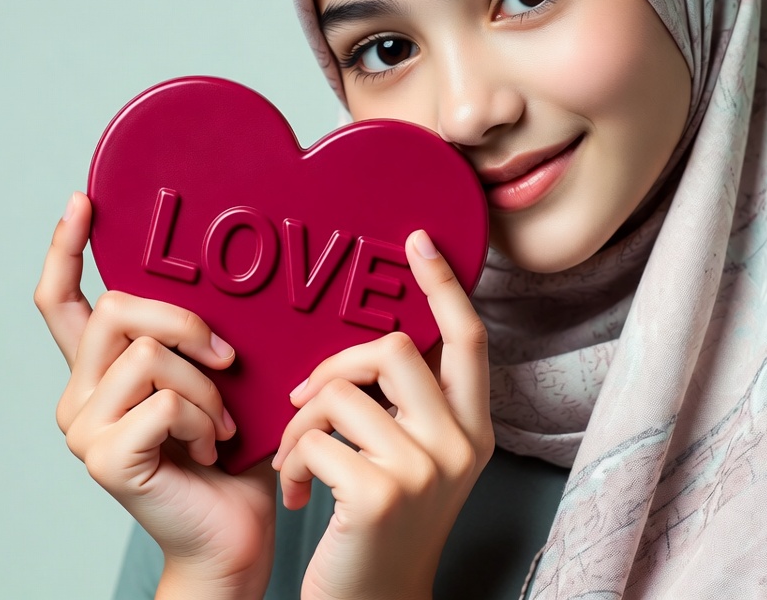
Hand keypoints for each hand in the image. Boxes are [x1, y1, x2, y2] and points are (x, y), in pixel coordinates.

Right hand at [35, 192, 276, 598]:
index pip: (63, 301)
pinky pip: (163, 399)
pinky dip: (204, 417)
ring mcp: (85, 429)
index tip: (84, 203)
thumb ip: (206, 334)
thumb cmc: (235, 451)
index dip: (66, 248)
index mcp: (105, 370)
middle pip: (117, 308)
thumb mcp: (222, 376)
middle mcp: (81, 394)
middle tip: (228, 358)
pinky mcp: (105, 457)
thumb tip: (234, 272)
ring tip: (222, 423)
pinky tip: (212, 446)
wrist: (235, 531)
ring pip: (147, 354)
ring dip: (206, 386)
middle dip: (184, 322)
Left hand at [272, 229, 493, 599]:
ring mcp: (424, 469)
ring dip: (303, 423)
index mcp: (474, 428)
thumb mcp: (417, 458)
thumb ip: (410, 402)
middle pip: (397, 349)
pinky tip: (298, 492)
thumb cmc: (384, 525)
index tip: (418, 241)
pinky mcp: (379, 493)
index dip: (444, 284)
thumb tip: (371, 343)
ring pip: (343, 392)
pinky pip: (315, 438)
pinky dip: (293, 461)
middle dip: (337, 364)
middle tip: (308, 396)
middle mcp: (461, 444)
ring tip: (298, 458)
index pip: (468, 337)